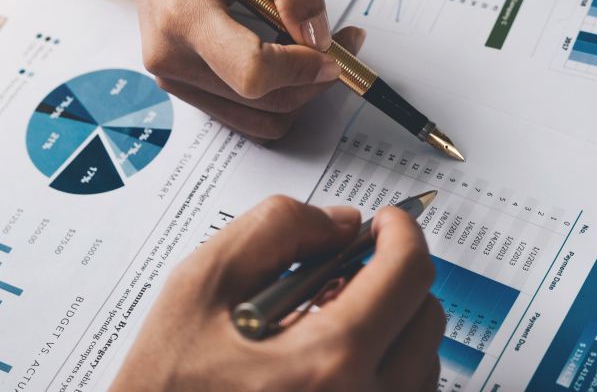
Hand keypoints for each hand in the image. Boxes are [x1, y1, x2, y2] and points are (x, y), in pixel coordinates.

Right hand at [33, 0, 364, 139]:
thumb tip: (319, 37)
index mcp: (182, 16)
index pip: (252, 71)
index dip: (301, 68)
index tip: (333, 49)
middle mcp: (173, 59)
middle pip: (266, 100)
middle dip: (316, 77)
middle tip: (346, 40)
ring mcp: (177, 81)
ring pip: (264, 117)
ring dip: (304, 91)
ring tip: (320, 48)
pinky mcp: (189, 92)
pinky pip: (251, 115)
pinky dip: (283, 96)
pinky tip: (293, 61)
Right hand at [111, 196, 444, 391]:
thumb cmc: (169, 384)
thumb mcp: (202, 283)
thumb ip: (277, 229)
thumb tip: (340, 222)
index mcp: (330, 359)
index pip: (409, 273)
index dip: (401, 231)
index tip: (385, 221)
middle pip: (426, 314)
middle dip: (392, 276)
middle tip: (342, 272)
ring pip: (421, 357)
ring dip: (389, 322)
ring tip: (323, 322)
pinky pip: (405, 391)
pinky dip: (383, 362)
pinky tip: (328, 357)